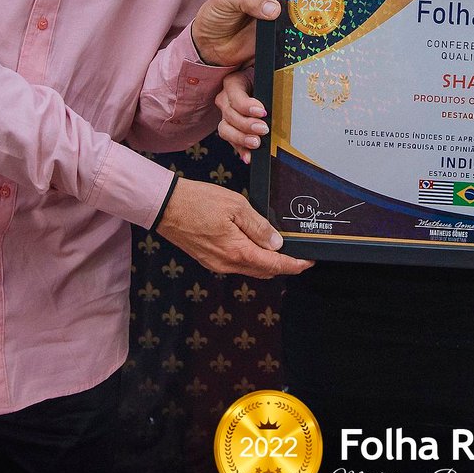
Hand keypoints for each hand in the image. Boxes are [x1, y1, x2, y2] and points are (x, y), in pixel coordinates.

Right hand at [156, 177, 313, 277]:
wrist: (165, 206)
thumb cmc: (198, 202)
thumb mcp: (236, 206)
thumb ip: (259, 227)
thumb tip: (276, 244)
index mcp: (238, 252)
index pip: (275, 265)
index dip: (295, 265)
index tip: (308, 262)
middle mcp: (227, 264)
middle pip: (264, 271)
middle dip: (283, 265)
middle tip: (298, 254)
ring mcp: (216, 264)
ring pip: (250, 268)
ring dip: (266, 262)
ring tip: (278, 248)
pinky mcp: (208, 260)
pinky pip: (236, 264)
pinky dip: (250, 258)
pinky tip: (253, 245)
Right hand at [216, 69, 264, 163]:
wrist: (261, 84)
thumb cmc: (264, 80)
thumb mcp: (265, 78)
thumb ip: (267, 87)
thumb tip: (271, 105)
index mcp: (233, 82)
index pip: (235, 95)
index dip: (247, 106)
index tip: (263, 112)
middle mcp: (225, 98)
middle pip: (230, 115)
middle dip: (247, 124)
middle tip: (263, 129)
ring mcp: (225, 114)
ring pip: (225, 129)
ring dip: (241, 138)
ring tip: (256, 143)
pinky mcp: (230, 127)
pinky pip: (232, 140)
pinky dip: (240, 150)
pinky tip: (248, 157)